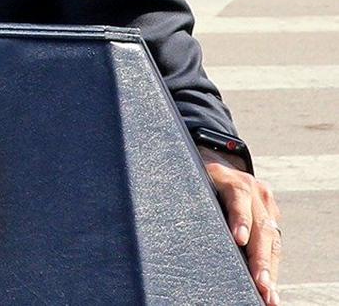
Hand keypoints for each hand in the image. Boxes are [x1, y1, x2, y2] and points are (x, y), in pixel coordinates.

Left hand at [201, 147, 281, 304]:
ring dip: (270, 269)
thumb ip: (192, 200)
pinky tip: (271, 289)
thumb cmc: (193, 175)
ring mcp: (264, 200)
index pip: (237, 198)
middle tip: (260, 283)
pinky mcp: (271, 212)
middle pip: (260, 225)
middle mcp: (250, 187)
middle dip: (260, 257)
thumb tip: (176, 229)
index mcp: (226, 177)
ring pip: (271, 238)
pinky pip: (274, 242)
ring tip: (269, 295)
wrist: (213, 158)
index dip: (240, 218)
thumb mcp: (191, 180)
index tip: (239, 239)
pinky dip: (272, 267)